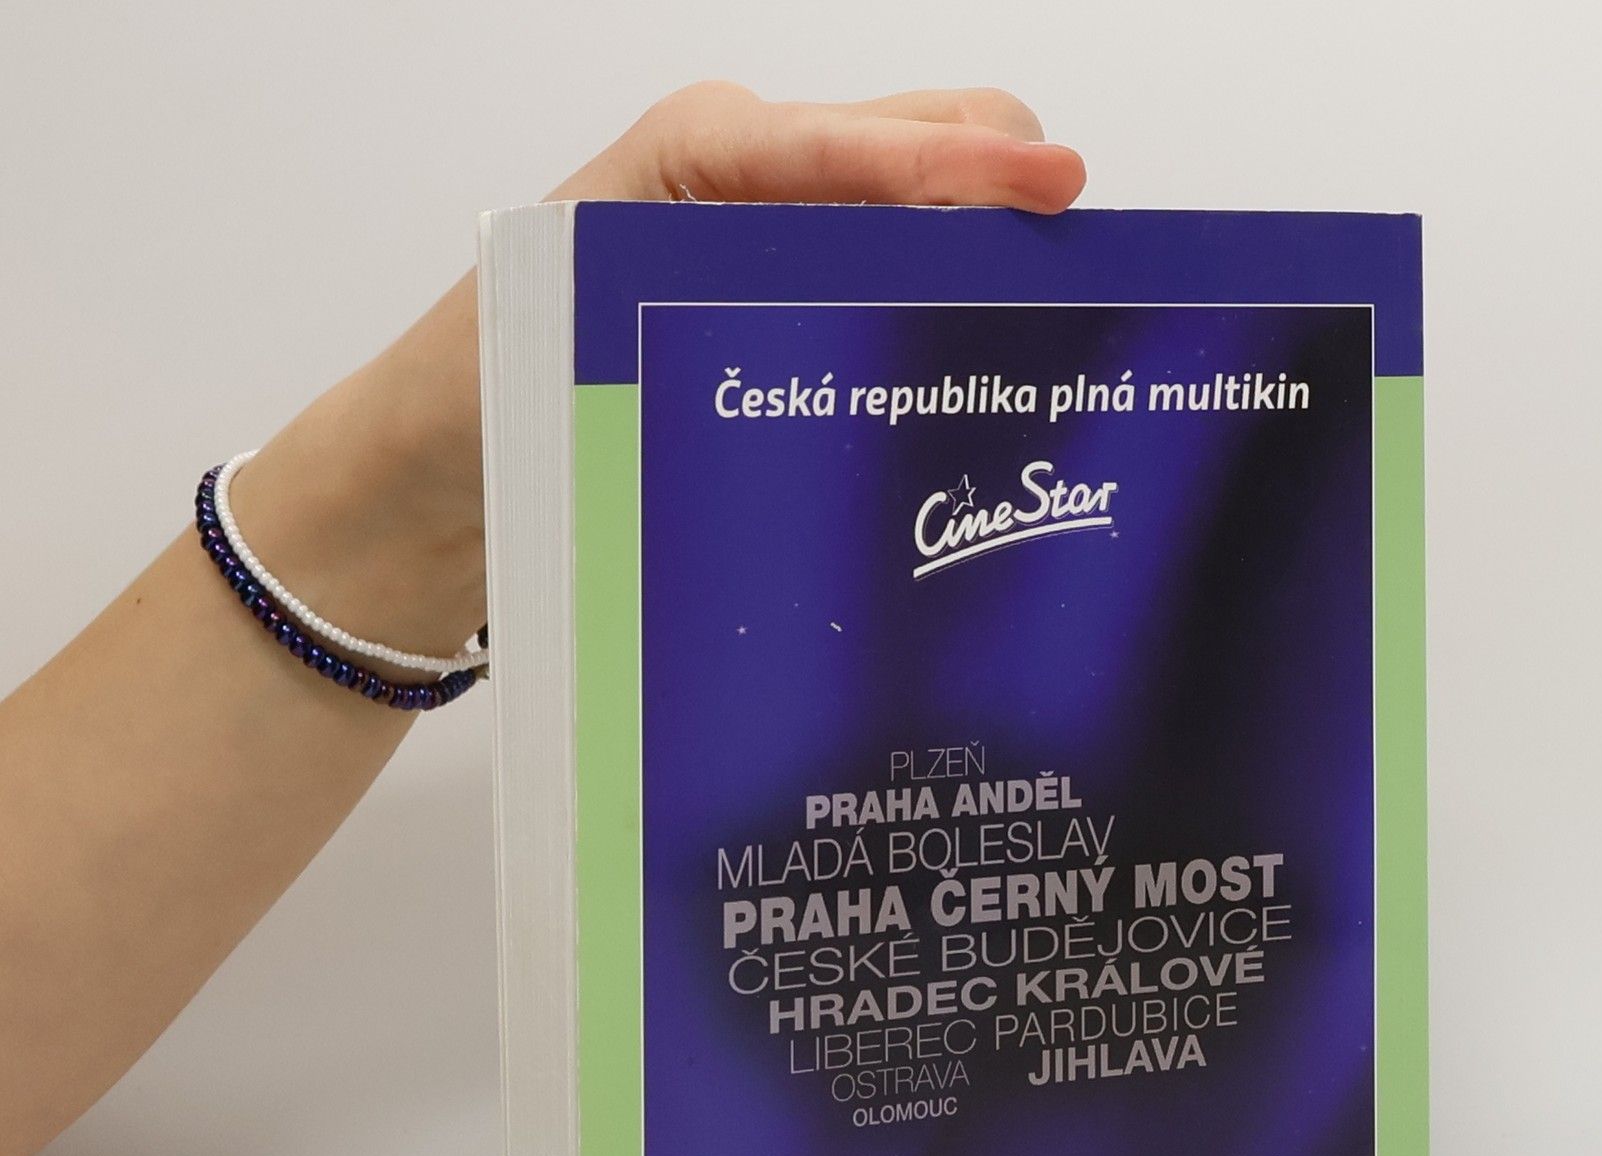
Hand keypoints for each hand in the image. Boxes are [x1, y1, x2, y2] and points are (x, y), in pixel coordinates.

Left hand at [242, 85, 1085, 659]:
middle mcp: (748, 182)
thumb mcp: (576, 325)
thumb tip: (851, 296)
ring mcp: (776, 244)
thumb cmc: (484, 394)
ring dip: (992, 248)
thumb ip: (695, 295)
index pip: (853, 143)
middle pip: (919, 140)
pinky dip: (956, 304)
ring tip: (1059, 323)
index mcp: (695, 153)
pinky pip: (896, 284)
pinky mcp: (788, 310)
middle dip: (1003, 183)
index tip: (1050, 189)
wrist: (433, 479)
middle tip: (1078, 272)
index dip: (957, 166)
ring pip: (924, 213)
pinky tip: (992, 360)